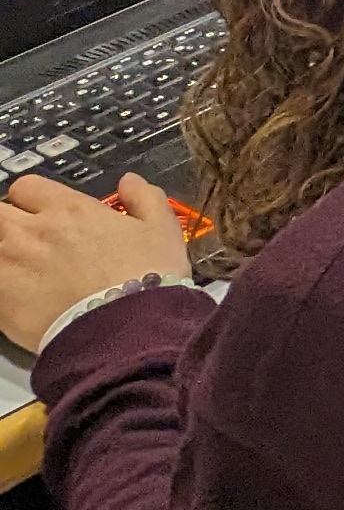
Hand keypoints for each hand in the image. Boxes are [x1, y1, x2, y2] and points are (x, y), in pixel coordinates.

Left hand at [0, 174, 193, 351]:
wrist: (126, 327)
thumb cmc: (146, 275)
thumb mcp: (162, 229)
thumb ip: (145, 198)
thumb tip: (128, 181)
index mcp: (69, 209)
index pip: (27, 187)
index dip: (32, 199)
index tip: (42, 214)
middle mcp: (33, 231)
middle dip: (8, 223)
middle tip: (26, 243)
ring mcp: (10, 265)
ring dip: (4, 256)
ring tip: (23, 273)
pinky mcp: (0, 299)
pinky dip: (2, 287)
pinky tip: (18, 299)